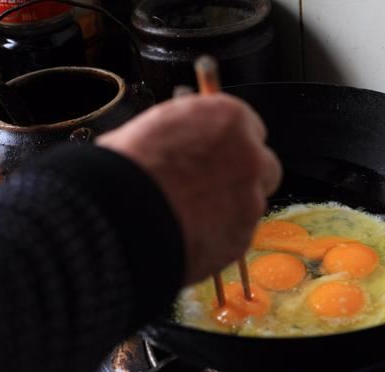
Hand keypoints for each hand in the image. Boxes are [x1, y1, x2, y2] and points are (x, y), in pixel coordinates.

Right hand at [98, 94, 281, 283]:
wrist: (120, 215)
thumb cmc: (127, 167)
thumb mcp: (157, 126)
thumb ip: (189, 133)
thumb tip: (188, 139)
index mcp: (231, 120)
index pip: (251, 129)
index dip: (232, 145)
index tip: (220, 154)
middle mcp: (250, 157)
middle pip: (264, 168)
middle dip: (243, 177)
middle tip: (213, 188)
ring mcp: (250, 201)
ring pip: (251, 205)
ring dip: (230, 209)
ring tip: (190, 217)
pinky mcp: (241, 238)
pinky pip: (236, 236)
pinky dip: (218, 238)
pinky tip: (188, 236)